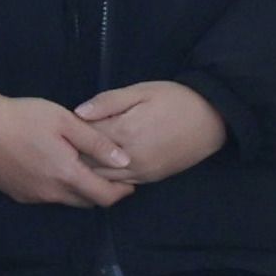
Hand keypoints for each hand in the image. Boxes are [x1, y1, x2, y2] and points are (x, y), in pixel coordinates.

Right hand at [0, 88, 137, 208]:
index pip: (105, 197)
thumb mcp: (65, 121)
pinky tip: (50, 167)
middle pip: (88, 202)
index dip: (122, 192)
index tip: (128, 181)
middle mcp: (51, 193)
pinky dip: (57, 187)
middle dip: (102, 191)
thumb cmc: (23, 117)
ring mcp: (33, 196)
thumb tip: (125, 161)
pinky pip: (47, 197)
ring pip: (67, 200)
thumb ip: (97, 142)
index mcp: (67, 174)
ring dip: (78, 189)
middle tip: (105, 172)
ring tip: (78, 168)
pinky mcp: (18, 195)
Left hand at [70, 81, 226, 186]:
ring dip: (86, 168)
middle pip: (87, 161)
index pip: (83, 138)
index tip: (61, 126)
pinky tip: (97, 167)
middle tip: (63, 143)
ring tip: (76, 155)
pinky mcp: (150, 179)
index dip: (69, 132)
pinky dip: (104, 177)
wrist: (215, 119)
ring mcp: (141, 172)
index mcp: (125, 131)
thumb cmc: (175, 99)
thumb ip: (108, 102)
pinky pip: (118, 184)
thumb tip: (77, 112)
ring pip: (100, 177)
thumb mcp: (141, 91)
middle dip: (73, 152)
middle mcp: (130, 157)